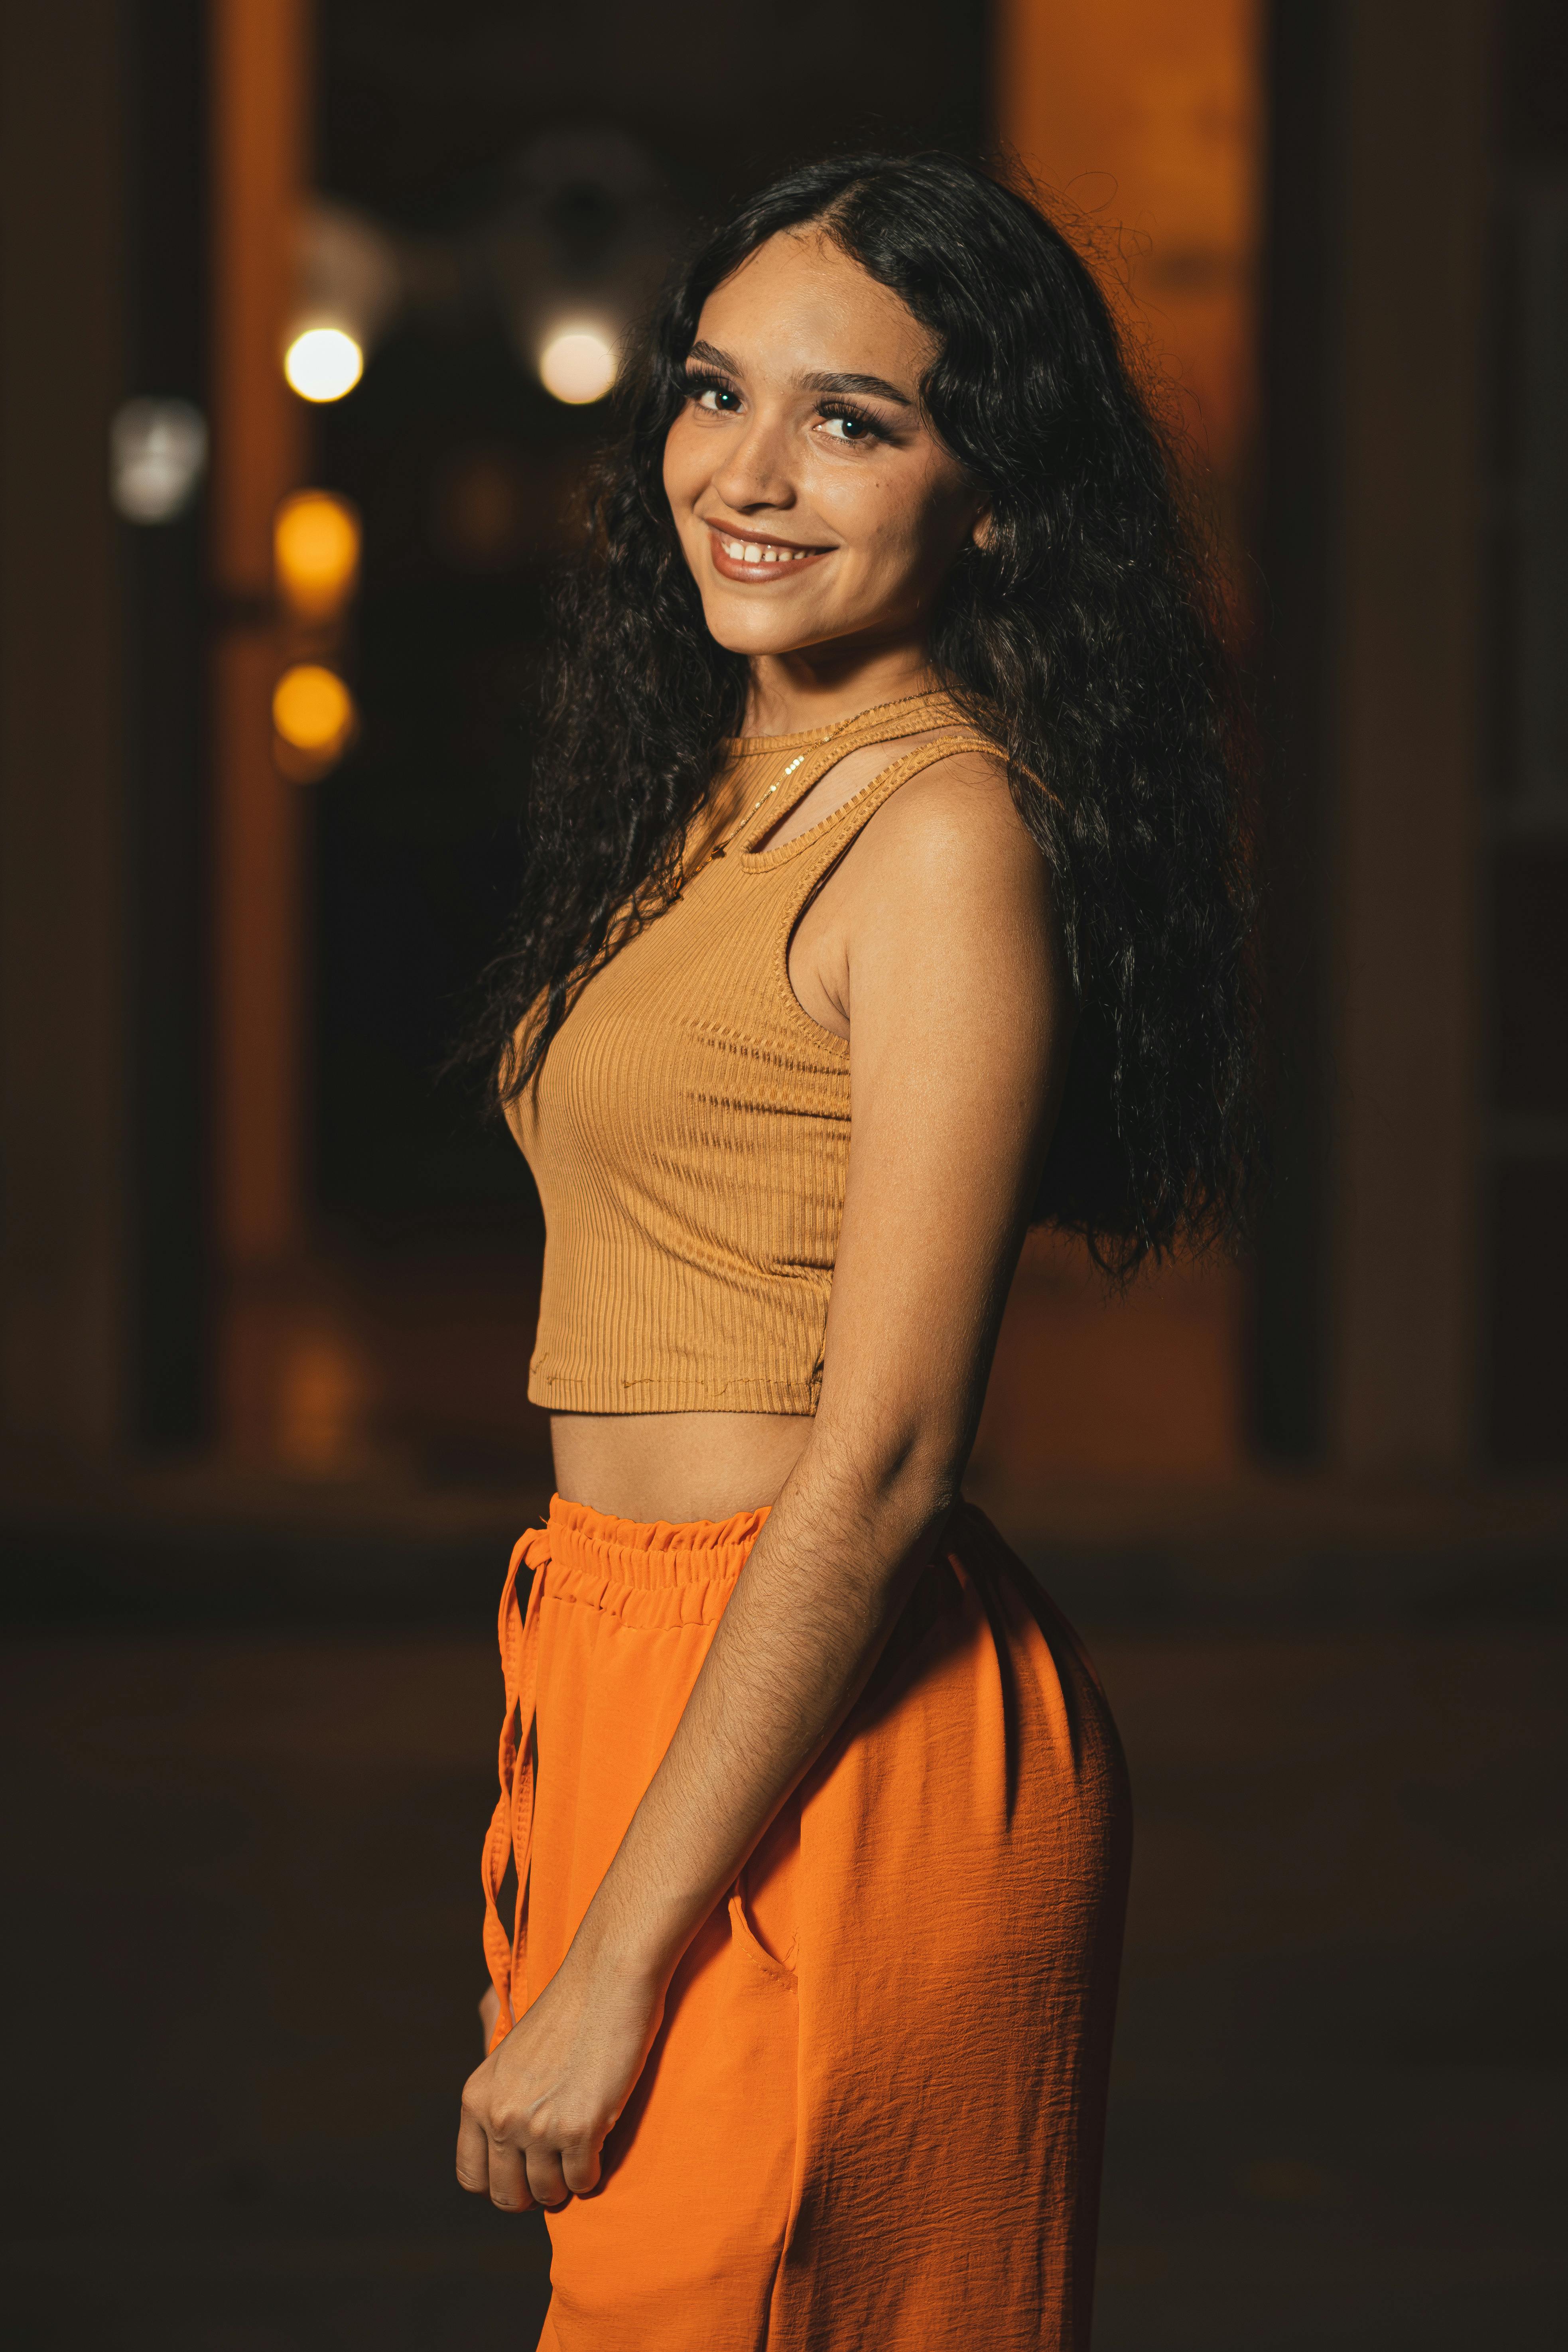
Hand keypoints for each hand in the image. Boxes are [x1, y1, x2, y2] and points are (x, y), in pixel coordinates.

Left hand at [457, 1944, 664, 2210]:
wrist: (608, 1979)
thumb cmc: (568, 2010)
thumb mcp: (511, 2053)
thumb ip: (498, 2095)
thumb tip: (499, 2137)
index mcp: (476, 2098)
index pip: (471, 2177)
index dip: (499, 2181)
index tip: (522, 2170)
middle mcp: (500, 2117)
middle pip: (506, 2197)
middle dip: (531, 2192)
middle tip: (554, 2169)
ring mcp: (538, 2127)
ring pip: (547, 2195)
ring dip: (565, 2183)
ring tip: (578, 2154)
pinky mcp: (580, 2130)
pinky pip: (582, 2182)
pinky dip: (592, 2173)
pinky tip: (598, 2145)